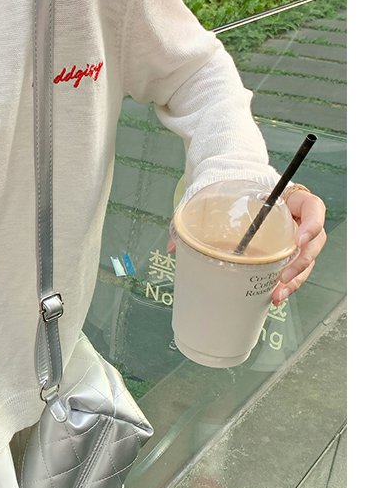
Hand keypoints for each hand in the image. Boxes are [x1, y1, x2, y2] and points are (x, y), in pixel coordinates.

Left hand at [165, 186, 327, 305]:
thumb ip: (197, 216)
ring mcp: (295, 238)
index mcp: (290, 199)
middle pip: (314, 241)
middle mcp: (298, 219)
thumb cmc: (233, 192)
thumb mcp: (219, 198)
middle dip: (302, 262)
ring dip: (296, 279)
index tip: (299, 239)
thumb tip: (173, 246)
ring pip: (306, 261)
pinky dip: (286, 284)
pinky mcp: (287, 254)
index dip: (313, 223)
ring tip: (278, 293)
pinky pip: (294, 270)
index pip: (313, 206)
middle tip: (283, 276)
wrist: (236, 191)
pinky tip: (274, 296)